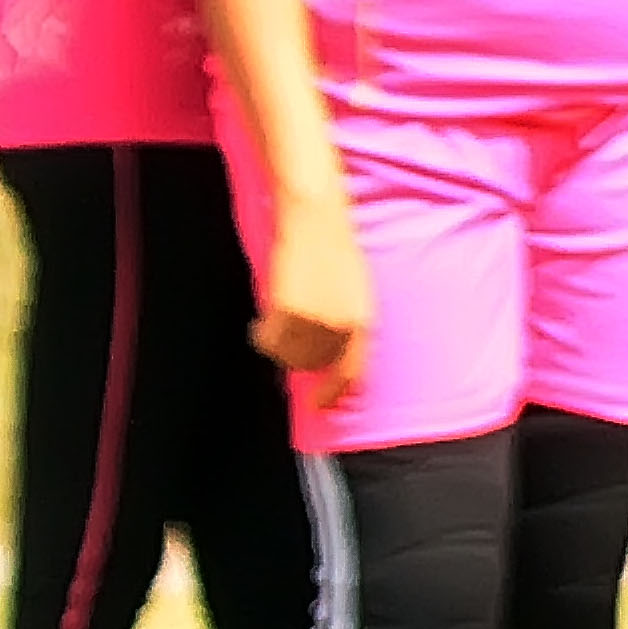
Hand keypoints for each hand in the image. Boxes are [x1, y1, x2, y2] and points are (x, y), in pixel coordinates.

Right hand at [252, 205, 375, 409]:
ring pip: (287, 354)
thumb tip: (325, 356)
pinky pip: (268, 338)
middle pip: (312, 365)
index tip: (319, 407)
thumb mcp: (355, 292)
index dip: (334, 393)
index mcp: (365, 322)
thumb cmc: (336, 251)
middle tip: (288, 339)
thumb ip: (346, 324)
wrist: (317, 221)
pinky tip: (263, 322)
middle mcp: (342, 327)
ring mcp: (315, 320)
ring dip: (279, 343)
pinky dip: (262, 333)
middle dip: (299, 357)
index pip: (352, 372)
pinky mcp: (288, 311)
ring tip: (278, 323)